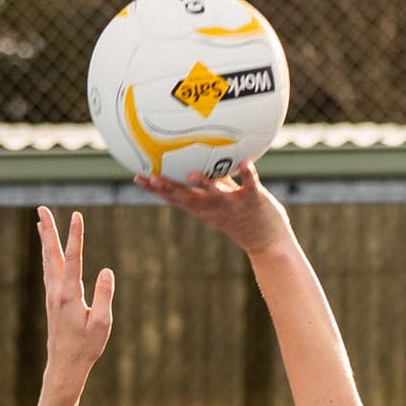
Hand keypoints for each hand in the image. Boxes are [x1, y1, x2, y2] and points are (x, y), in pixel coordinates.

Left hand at [36, 208, 113, 384]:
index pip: (73, 258)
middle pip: (52, 254)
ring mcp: (52, 296)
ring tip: (40, 222)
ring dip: (45, 240)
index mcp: (70, 295)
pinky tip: (47, 252)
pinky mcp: (53, 301)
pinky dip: (47, 256)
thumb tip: (107, 271)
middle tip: (41, 208)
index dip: (75, 235)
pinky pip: (49, 271)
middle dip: (48, 230)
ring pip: (47, 261)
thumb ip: (104, 296)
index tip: (76, 215)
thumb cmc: (86, 347)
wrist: (65, 365)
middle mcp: (57, 291)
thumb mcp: (101, 324)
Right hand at [134, 160, 292, 258]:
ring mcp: (233, 203)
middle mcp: (215, 206)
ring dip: (205, 184)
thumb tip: (196, 163)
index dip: (156, 189)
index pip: (175, 198)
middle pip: (187, 197)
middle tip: (150, 177)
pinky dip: (247, 174)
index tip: (137, 177)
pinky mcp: (254, 200)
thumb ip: (209, 183)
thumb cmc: (243, 219)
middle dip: (168, 188)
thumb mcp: (220, 202)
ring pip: (216, 193)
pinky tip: (245, 163)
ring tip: (192, 174)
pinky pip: (250, 185)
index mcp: (204, 208)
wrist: (269, 243)